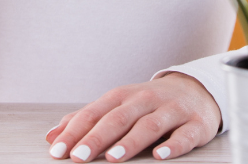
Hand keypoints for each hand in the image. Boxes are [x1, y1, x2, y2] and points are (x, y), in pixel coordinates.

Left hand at [44, 74, 220, 161]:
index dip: (75, 131)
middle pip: (118, 117)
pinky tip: (159, 156)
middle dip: (97, 137)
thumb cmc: (148, 103)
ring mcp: (171, 111)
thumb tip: (52, 136)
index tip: (57, 151)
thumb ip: (86, 120)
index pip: (94, 112)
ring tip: (113, 158)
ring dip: (130, 142)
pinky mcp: (195, 124)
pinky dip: (172, 146)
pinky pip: (183, 135)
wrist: (195, 91)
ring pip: (149, 125)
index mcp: (123, 97)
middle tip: (79, 156)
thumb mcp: (118, 106)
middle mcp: (145, 100)